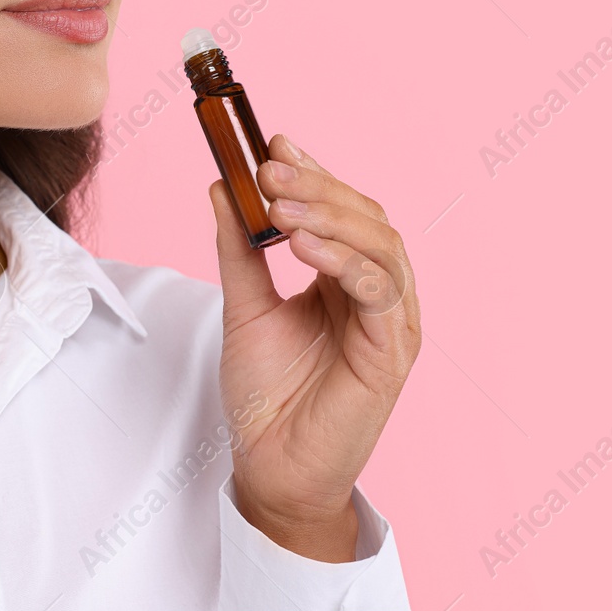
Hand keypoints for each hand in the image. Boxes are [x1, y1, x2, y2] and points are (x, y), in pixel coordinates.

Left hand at [209, 133, 419, 561]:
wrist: (271, 469)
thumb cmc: (266, 396)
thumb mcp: (244, 306)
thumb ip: (239, 247)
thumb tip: (220, 186)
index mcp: (347, 278)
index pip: (342, 209)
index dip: (313, 172)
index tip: (273, 142)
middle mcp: (376, 293)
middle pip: (366, 218)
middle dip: (318, 186)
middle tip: (269, 166)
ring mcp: (390, 321)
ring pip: (380, 245)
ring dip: (330, 216)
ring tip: (280, 203)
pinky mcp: (391, 352)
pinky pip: (379, 291)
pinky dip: (345, 261)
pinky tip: (304, 246)